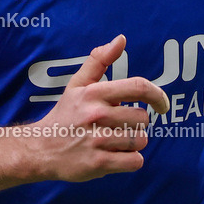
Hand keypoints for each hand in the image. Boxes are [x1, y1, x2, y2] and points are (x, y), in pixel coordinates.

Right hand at [29, 34, 168, 182]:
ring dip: (132, 143)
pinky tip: (115, 156)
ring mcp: (96, 140)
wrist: (40, 149)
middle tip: (116, 127)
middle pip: (142, 119)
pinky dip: (130, 160)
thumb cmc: (65, 114)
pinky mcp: (97, 164)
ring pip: (140, 141)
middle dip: (135, 124)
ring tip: (112, 142)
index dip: (158, 95)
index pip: (138, 87)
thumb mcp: (77, 84)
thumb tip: (121, 39)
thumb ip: (99, 60)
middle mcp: (96, 114)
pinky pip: (135, 161)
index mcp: (94, 93)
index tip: (162, 105)